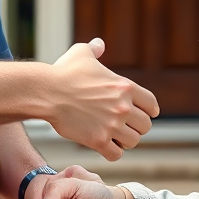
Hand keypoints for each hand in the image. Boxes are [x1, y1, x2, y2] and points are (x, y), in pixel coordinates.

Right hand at [45, 38, 158, 160]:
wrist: (47, 91)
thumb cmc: (63, 72)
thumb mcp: (81, 53)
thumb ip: (94, 49)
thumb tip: (99, 44)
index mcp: (125, 86)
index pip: (151, 105)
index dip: (149, 110)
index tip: (144, 114)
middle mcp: (123, 106)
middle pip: (145, 126)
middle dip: (136, 127)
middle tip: (124, 126)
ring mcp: (112, 125)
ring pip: (133, 142)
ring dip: (124, 140)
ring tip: (115, 137)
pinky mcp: (98, 140)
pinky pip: (117, 154)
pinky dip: (112, 152)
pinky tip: (105, 146)